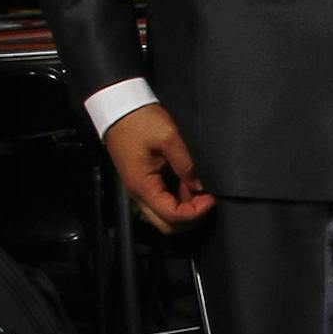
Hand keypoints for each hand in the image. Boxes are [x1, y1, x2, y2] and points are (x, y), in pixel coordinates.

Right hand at [104, 103, 215, 232]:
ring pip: (164, 214)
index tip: (212, 198)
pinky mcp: (144, 181)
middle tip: (208, 199)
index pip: (171, 216)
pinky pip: (163, 200)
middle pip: (166, 224)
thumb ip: (186, 164)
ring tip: (201, 188)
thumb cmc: (140, 121)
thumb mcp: (169, 137)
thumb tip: (200, 185)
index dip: (195, 213)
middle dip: (191, 217)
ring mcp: (141, 188)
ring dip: (185, 207)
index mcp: (143, 186)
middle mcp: (139, 193)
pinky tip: (191, 183)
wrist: (120, 109)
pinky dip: (179, 198)